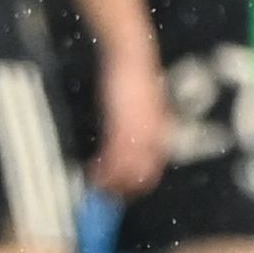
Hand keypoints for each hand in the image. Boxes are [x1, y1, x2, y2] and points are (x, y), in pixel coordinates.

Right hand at [88, 39, 167, 197]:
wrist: (132, 58)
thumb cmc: (135, 80)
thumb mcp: (142, 106)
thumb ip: (140, 126)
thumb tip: (129, 144)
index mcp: (160, 132)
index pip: (153, 168)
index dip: (137, 183)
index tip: (123, 190)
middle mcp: (154, 137)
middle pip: (142, 176)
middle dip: (124, 189)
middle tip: (106, 194)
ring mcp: (139, 135)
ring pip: (127, 171)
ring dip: (110, 183)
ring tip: (96, 185)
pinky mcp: (123, 128)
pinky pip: (114, 158)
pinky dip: (103, 170)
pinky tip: (93, 171)